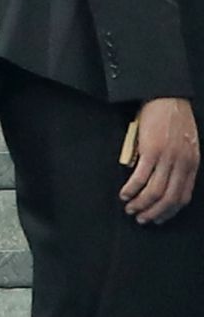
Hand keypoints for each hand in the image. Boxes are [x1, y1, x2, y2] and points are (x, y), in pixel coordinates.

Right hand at [120, 97, 199, 223]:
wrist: (167, 98)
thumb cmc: (174, 119)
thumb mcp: (184, 144)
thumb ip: (176, 163)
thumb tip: (159, 180)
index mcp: (192, 163)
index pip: (183, 196)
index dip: (169, 211)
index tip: (159, 218)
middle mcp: (182, 164)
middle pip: (168, 198)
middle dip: (154, 213)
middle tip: (142, 219)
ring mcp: (166, 158)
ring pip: (154, 191)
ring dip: (141, 204)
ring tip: (130, 209)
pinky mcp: (150, 151)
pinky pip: (140, 177)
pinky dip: (131, 189)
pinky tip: (124, 194)